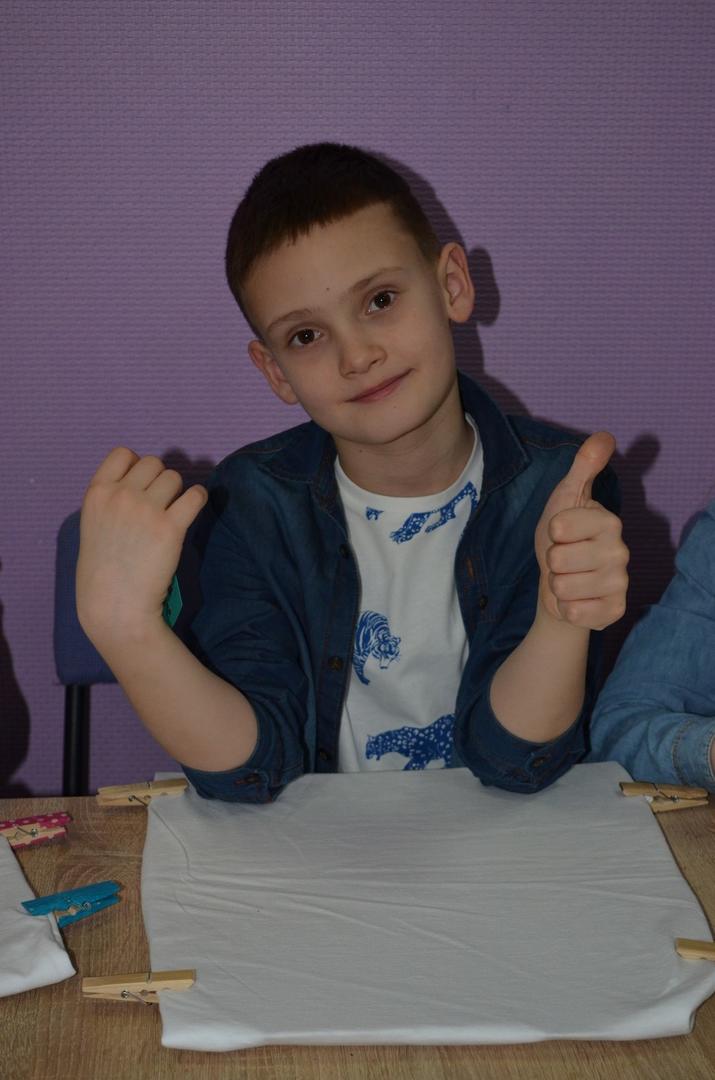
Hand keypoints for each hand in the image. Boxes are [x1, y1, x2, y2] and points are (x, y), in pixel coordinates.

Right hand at [76, 448, 207, 646]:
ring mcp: (146, 509)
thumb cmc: (103, 571)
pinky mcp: (171, 527)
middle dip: (159, 480)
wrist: (115, 606)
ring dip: (177, 492)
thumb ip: (111, 501)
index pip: (122, 453)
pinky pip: (196, 495)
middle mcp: (121, 495)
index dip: (136, 465)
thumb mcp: (93, 525)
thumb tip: (140, 483)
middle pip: (153, 463)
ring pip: (174, 477)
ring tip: (173, 513)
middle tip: (160, 504)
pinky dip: (198, 499)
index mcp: (96, 493)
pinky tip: (192, 510)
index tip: (142, 484)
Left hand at [535, 433, 627, 630]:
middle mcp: (621, 551)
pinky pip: (573, 613)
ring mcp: (620, 583)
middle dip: (551, 563)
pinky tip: (576, 600)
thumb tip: (604, 436)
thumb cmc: (562, 540)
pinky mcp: (613, 611)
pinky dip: (565, 608)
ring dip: (557, 586)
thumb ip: (583, 467)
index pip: (558, 527)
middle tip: (563, 561)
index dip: (550, 533)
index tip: (560, 534)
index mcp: (609, 522)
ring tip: (569, 579)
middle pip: (557, 560)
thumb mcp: (565, 499)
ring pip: (562, 587)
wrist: (562, 586)